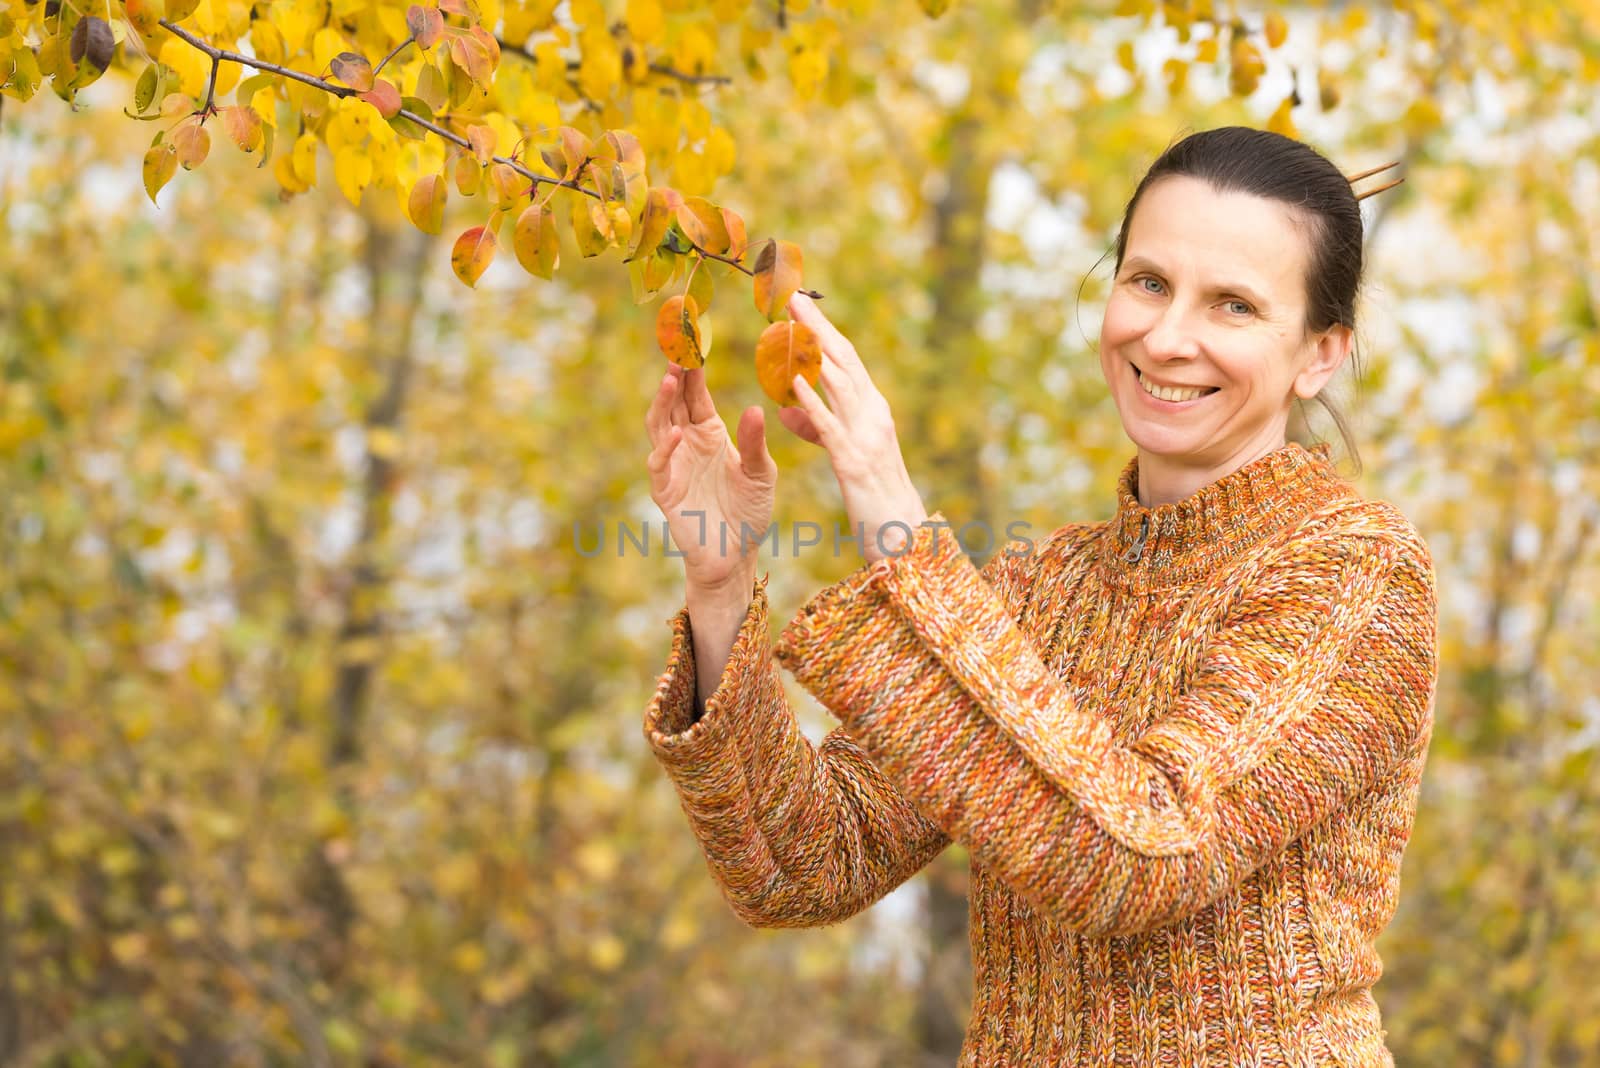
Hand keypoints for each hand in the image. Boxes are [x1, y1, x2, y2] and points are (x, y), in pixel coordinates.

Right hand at [645, 364, 776, 594]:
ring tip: (670, 378)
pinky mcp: (666, 490)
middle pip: (674, 401)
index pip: (696, 393)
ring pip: (659, 424)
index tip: (693, 338)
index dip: (693, 368)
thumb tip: (755, 409)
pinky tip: (677, 433)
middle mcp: (687, 443)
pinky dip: (666, 448)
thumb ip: (756, 444)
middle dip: (673, 374)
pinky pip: (660, 464)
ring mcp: (673, 464)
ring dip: (662, 402)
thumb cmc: (749, 511)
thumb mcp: (762, 473)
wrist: (735, 555)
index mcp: (710, 432)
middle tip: (677, 347)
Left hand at [776, 292, 927, 564]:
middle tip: (790, 295)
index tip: (798, 302)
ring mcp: (866, 435)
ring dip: (814, 350)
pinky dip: (813, 402)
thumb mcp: (841, 452)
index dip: (821, 329)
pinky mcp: (854, 462)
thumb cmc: (873, 495)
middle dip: (817, 325)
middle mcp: (873, 413)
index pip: (845, 359)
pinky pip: (831, 426)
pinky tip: (794, 382)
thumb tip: (786, 407)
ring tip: (790, 322)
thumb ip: (816, 427)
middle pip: (843, 359)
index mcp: (871, 409)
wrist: (903, 536)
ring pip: (841, 382)